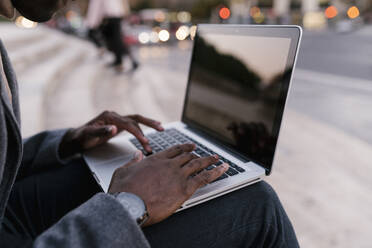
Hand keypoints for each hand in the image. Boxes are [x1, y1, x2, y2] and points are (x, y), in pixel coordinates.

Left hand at [59, 111, 163, 158]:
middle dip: (149, 124)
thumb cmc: (82, 137)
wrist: (77, 138)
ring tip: (161, 129)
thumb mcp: (89, 135)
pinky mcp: (120, 125)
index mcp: (109, 116)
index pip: (127, 124)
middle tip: (161, 129)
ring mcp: (118, 119)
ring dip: (149, 125)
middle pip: (135, 119)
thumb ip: (101, 131)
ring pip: (137, 120)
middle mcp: (115, 115)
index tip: (144, 140)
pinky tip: (152, 127)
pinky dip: (144, 126)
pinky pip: (134, 124)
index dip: (137, 132)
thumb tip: (114, 128)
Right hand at [108, 144, 228, 225]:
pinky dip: (216, 172)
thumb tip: (137, 154)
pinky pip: (204, 177)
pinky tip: (223, 169)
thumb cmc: (123, 191)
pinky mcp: (184, 188)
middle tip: (205, 154)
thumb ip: (132, 161)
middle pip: (188, 156)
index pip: (174, 150)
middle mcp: (169, 165)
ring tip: (217, 158)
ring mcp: (178, 175)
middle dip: (198, 155)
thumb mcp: (123, 171)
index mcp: (156, 160)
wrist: (129, 204)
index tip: (191, 147)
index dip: (185, 148)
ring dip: (209, 160)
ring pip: (198, 164)